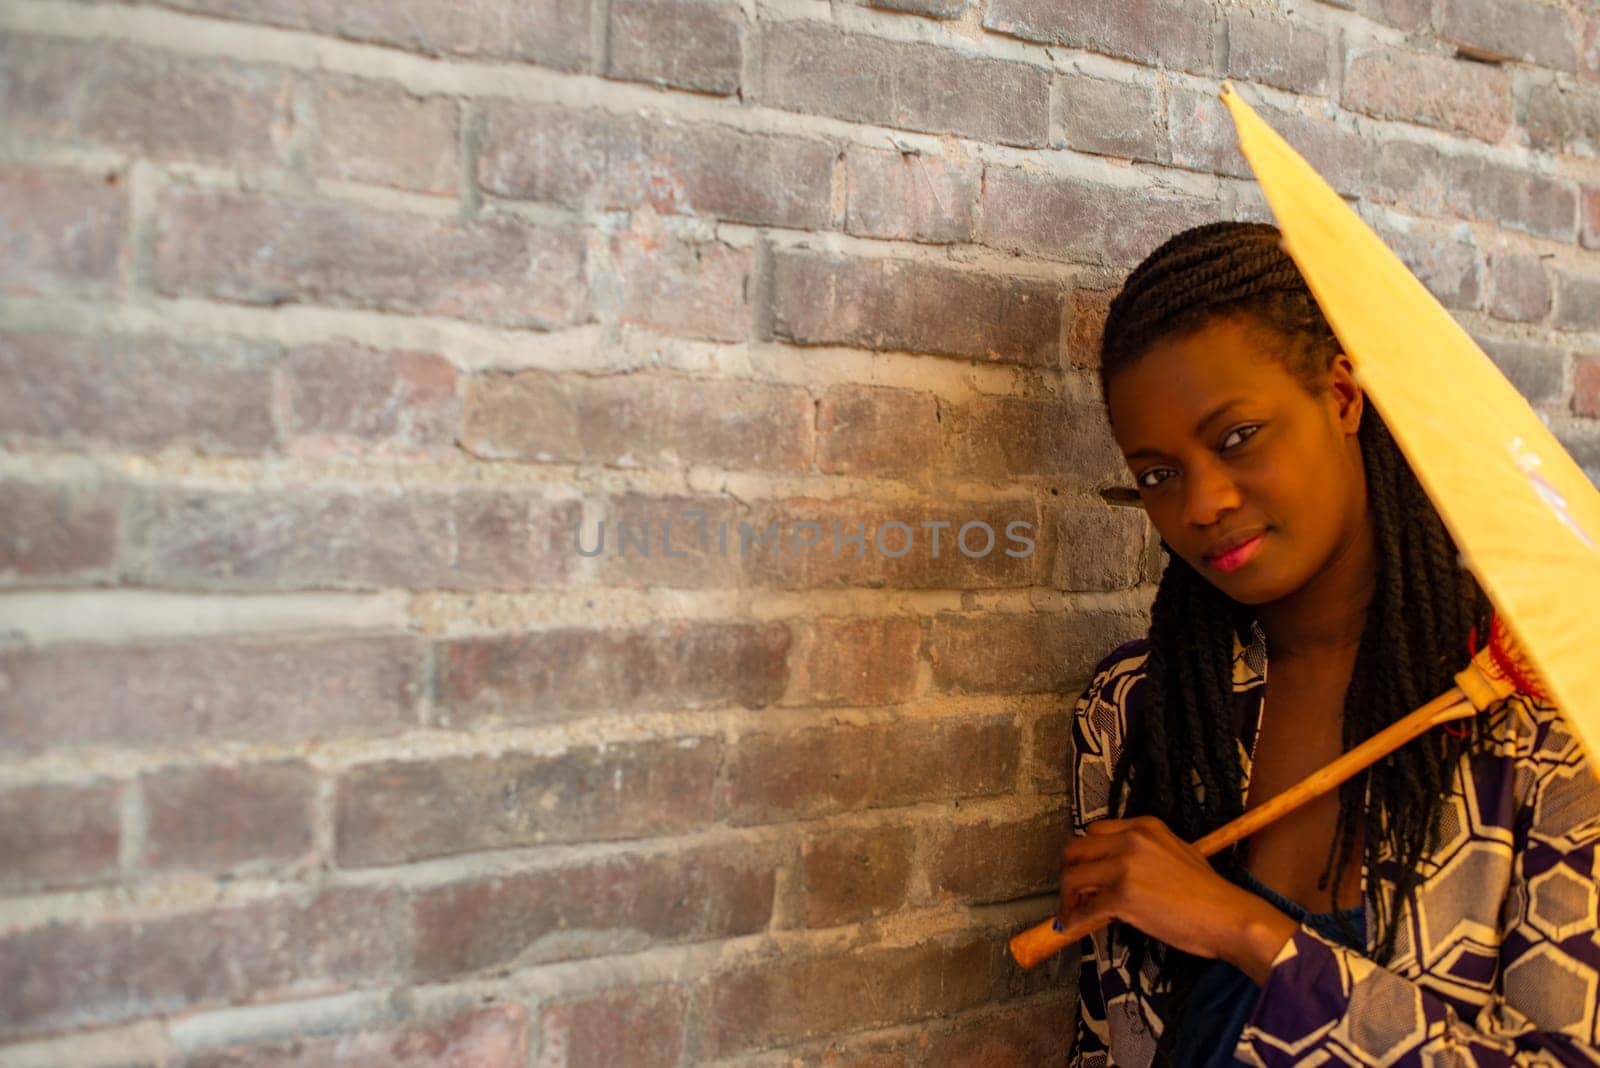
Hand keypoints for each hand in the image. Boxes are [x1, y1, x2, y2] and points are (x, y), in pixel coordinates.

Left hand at [1059, 816, 1299, 983]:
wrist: (1227, 915)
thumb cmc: (1208, 892)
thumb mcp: (1178, 852)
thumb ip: (1145, 852)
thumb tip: (1117, 871)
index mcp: (1144, 826)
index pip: (1094, 832)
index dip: (1086, 855)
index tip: (1087, 872)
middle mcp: (1130, 840)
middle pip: (1076, 850)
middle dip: (1070, 872)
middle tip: (1074, 894)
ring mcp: (1124, 867)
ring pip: (1073, 877)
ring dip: (1068, 898)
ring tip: (1072, 913)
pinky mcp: (1122, 896)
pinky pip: (1084, 908)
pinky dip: (1074, 920)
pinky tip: (1074, 927)